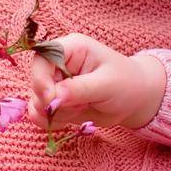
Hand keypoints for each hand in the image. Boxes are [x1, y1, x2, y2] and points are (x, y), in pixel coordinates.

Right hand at [27, 33, 165, 130]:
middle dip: (52, 101)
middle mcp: (59, 64)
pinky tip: (70, 119)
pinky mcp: (56, 101)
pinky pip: (40, 114)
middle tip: (79, 106)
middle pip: (36, 82)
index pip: (41, 58)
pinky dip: (51, 121)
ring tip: (81, 109)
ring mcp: (56, 83)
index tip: (51, 99)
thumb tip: (53, 97)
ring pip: (36, 101)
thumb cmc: (126, 83)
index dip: (40, 78)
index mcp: (71, 48)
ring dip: (55, 113)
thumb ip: (80, 89)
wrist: (135, 100)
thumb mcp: (107, 84)